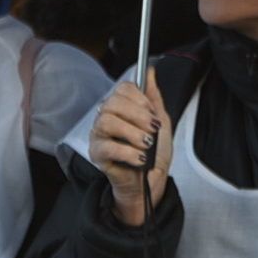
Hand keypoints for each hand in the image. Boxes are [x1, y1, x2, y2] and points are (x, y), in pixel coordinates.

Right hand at [92, 78, 175, 227]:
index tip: (152, 111)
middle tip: (152, 129)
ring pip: (107, 121)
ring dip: (132, 132)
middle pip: (112, 103)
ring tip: (146, 144)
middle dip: (138, 115)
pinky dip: (127, 151)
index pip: (121, 89)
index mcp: (121, 109)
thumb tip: (150, 72)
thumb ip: (154, 98)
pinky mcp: (97, 155)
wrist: (151, 184)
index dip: (139, 98)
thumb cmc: (154, 155)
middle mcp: (106, 119)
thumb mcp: (161, 123)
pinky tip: (139, 158)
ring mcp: (99, 137)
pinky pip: (107, 146)